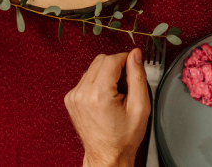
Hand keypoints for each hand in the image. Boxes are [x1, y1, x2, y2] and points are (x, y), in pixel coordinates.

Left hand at [64, 49, 149, 166]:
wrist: (107, 156)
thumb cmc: (123, 139)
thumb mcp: (140, 107)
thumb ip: (138, 77)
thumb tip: (135, 55)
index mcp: (98, 95)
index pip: (111, 59)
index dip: (125, 59)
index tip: (133, 65)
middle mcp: (82, 93)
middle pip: (100, 60)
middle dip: (116, 67)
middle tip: (126, 85)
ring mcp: (73, 96)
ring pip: (92, 68)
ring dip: (106, 75)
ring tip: (116, 94)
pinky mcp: (70, 98)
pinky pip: (86, 79)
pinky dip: (97, 83)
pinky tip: (105, 98)